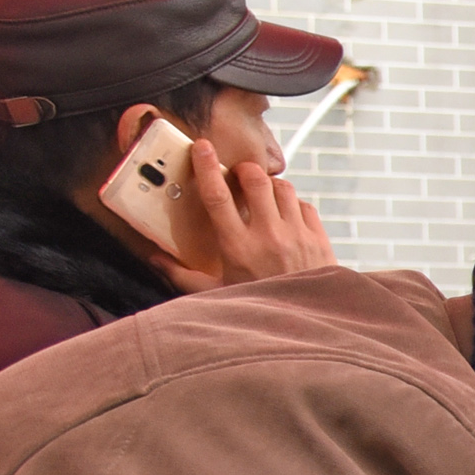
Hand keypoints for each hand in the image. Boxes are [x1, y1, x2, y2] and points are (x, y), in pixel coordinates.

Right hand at [151, 146, 334, 292]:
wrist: (305, 326)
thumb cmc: (256, 309)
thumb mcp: (215, 295)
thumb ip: (182, 276)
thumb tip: (153, 259)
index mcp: (237, 247)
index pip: (217, 196)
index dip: (207, 166)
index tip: (201, 147)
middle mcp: (268, 237)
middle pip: (256, 180)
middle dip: (245, 171)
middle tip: (239, 176)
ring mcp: (298, 236)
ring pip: (283, 188)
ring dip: (270, 185)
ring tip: (263, 196)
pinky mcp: (320, 240)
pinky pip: (306, 205)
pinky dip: (294, 204)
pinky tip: (285, 216)